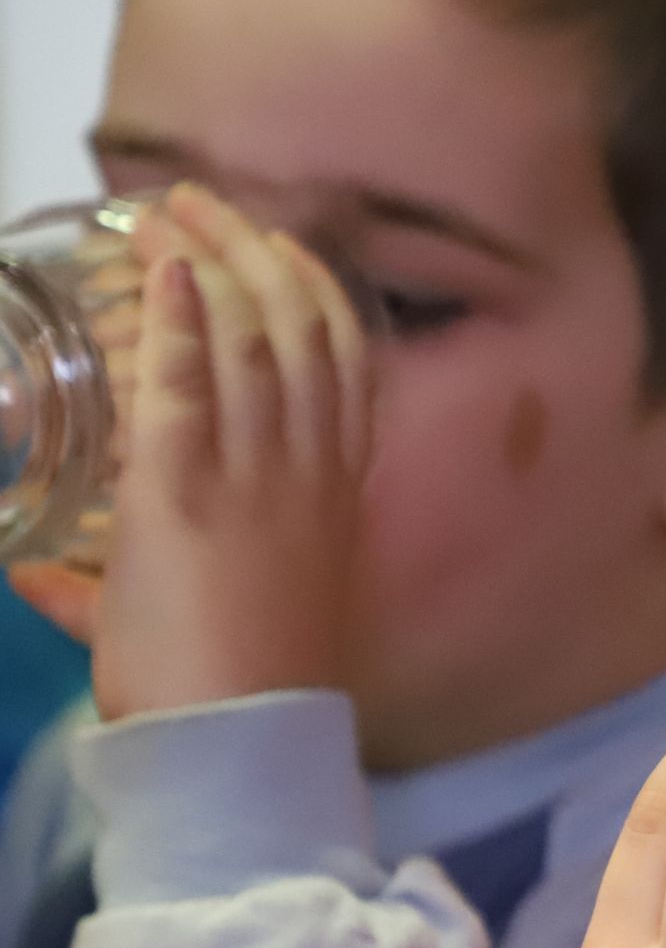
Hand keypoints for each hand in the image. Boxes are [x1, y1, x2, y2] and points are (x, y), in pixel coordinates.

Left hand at [72, 184, 374, 717]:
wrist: (241, 739)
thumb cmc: (233, 693)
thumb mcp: (193, 619)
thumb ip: (106, 586)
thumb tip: (38, 575)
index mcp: (330, 497)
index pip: (344, 371)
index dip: (313, 295)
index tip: (279, 249)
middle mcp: (305, 474)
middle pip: (299, 336)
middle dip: (255, 257)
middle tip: (208, 208)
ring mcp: (252, 480)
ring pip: (252, 344)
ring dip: (211, 267)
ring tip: (174, 215)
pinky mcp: (186, 495)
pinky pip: (190, 390)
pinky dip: (179, 325)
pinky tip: (164, 276)